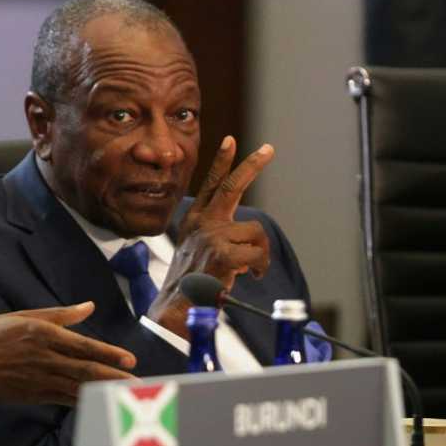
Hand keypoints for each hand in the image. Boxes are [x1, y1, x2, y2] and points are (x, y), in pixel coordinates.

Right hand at [0, 301, 136, 418]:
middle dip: (116, 378)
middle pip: (88, 371)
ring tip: (130, 395)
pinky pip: (67, 398)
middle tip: (141, 384)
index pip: (84, 346)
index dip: (109, 354)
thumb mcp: (22, 316)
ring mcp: (40, 380)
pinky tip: (103, 402)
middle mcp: (45, 359)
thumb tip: (89, 307)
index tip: (131, 359)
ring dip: (107, 392)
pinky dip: (87, 401)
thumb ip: (59, 315)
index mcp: (42, 335)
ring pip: (81, 387)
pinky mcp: (35, 395)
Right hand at [149, 136, 272, 337]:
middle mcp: (202, 223)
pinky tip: (246, 276)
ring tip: (248, 268)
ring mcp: (212, 237)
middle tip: (269, 148)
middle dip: (252, 165)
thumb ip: (213, 233)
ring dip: (260, 254)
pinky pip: (258, 255)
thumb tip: (246, 233)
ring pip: (256, 232)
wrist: (177, 304)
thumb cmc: (190, 281)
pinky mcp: (223, 254)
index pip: (210, 185)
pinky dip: (259, 268)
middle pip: (232, 186)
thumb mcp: (194, 249)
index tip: (230, 140)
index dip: (221, 161)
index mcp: (194, 220)